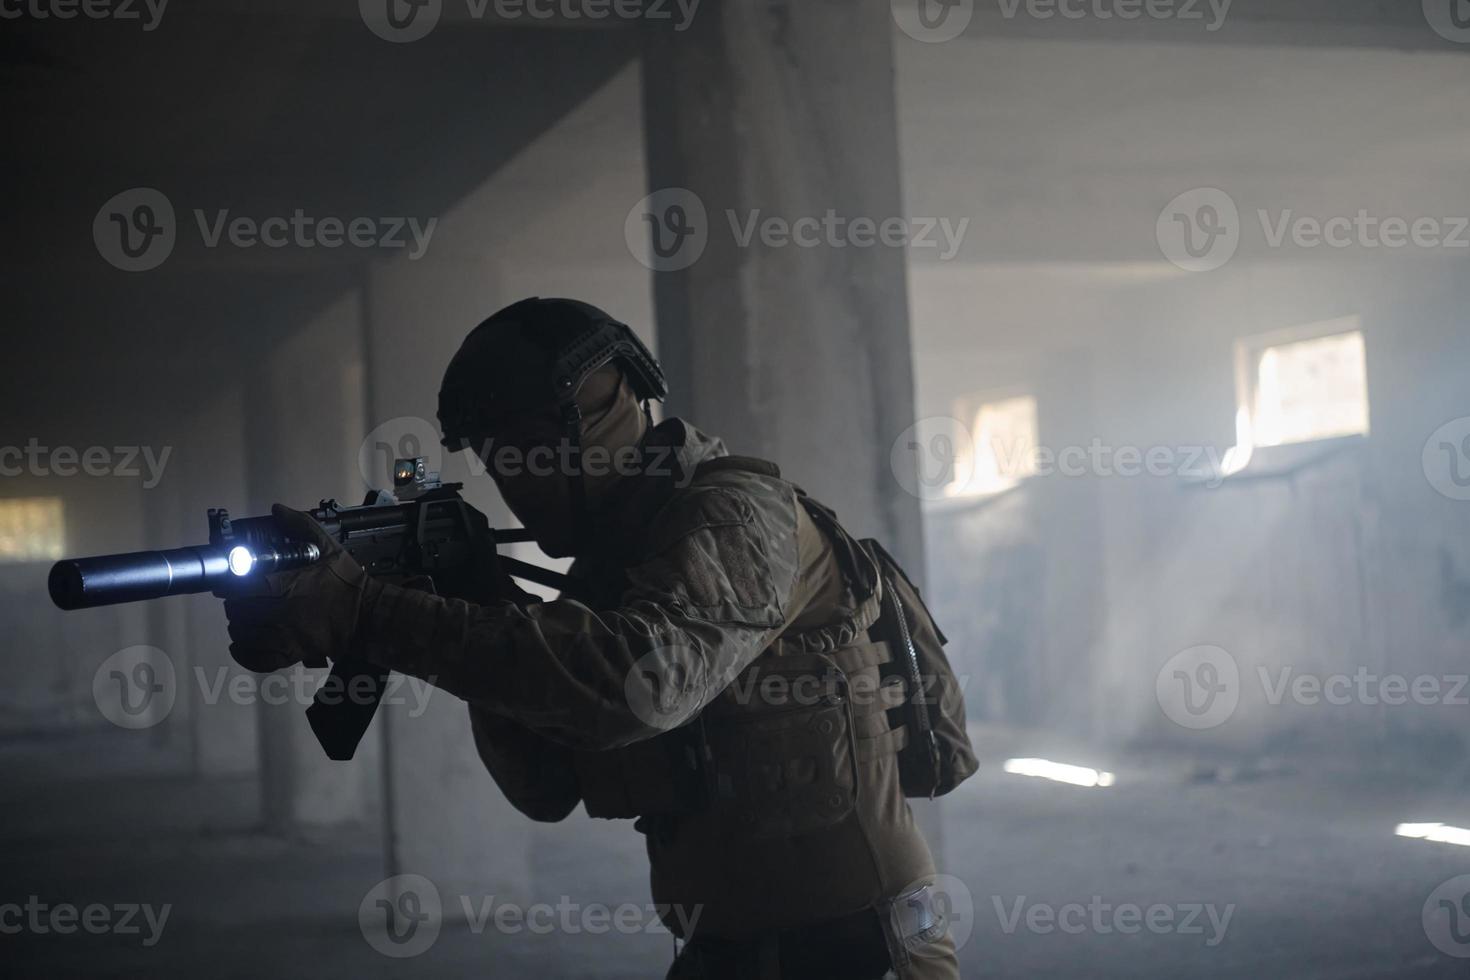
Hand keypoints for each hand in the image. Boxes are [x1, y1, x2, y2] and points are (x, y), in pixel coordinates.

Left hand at [223, 504, 377, 672]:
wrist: (368, 617)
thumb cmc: (347, 583)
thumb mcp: (329, 548)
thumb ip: (301, 526)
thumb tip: (277, 509)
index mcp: (287, 587)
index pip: (240, 588)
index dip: (229, 584)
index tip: (229, 580)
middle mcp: (281, 615)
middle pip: (237, 611)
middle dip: (234, 602)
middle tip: (240, 596)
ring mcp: (285, 638)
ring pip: (242, 634)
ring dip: (238, 624)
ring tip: (244, 616)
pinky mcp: (290, 654)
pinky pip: (256, 659)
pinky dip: (243, 653)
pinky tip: (242, 642)